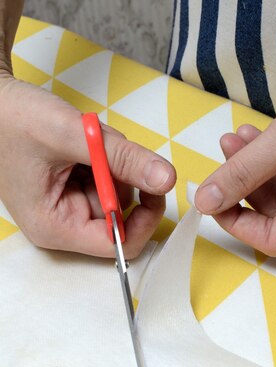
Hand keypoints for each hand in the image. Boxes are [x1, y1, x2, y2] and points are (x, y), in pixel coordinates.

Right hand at [0, 74, 175, 256]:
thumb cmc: (11, 119)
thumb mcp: (72, 135)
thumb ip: (122, 158)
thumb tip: (166, 179)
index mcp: (56, 226)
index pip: (118, 244)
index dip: (144, 219)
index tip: (156, 186)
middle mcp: (64, 222)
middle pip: (120, 214)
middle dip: (122, 175)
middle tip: (104, 142)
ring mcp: (68, 204)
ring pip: (117, 190)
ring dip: (114, 160)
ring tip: (86, 135)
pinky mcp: (73, 187)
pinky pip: (107, 176)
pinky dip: (106, 154)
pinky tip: (84, 139)